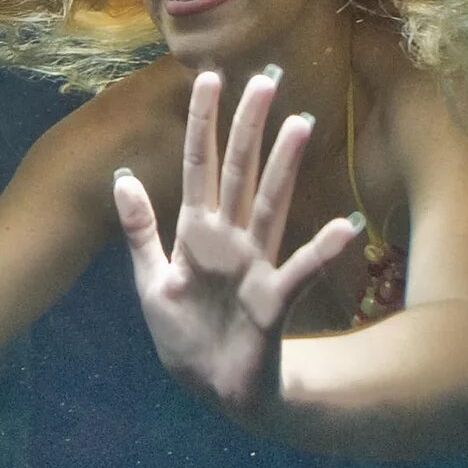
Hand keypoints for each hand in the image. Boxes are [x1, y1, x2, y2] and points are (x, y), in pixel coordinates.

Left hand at [115, 69, 357, 421]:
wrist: (213, 390)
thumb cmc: (186, 335)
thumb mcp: (151, 281)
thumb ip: (139, 231)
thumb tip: (122, 178)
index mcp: (197, 234)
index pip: (200, 166)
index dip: (202, 124)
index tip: (208, 78)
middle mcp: (230, 241)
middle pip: (241, 174)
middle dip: (249, 128)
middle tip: (265, 81)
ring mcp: (254, 268)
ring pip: (270, 207)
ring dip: (285, 167)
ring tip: (301, 123)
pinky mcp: (272, 303)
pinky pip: (299, 272)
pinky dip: (321, 251)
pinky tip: (346, 227)